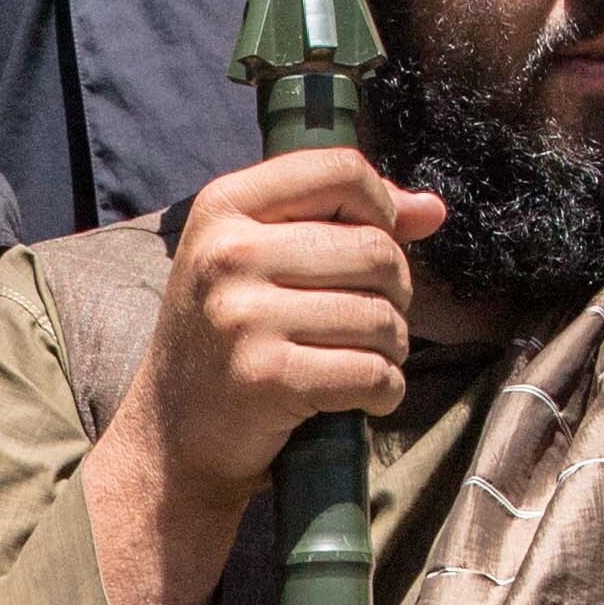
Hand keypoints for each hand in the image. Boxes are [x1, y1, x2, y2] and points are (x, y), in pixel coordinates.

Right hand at [125, 147, 441, 510]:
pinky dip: (386, 391)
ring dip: (393, 347)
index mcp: (224, 207)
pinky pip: (373, 374)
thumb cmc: (227, 338)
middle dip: (395, 292)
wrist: (171, 434)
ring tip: (365, 359)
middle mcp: (228, 254)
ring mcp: (244, 316)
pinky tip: (364, 397)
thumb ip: (339, 221)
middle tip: (371, 320)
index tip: (376, 243)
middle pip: (375, 248)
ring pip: (381, 316)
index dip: (381, 206)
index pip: (339, 170)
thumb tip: (432, 209)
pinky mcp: (267, 378)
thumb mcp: (256, 260)